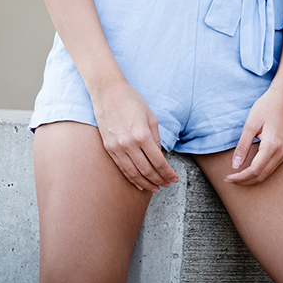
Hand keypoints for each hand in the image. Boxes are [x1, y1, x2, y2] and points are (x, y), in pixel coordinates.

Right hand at [92, 77, 178, 193]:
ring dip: (146, 183)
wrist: (108, 93)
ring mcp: (117, 148)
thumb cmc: (132, 101)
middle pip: (147, 170)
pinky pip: (122, 168)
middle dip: (159, 180)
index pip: (158, 161)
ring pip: (133, 173)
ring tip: (155, 188)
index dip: (167, 172)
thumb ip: (156, 138)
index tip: (174, 178)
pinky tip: (139, 183)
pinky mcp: (108, 148)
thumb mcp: (150, 117)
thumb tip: (160, 156)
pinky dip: (131, 178)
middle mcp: (129, 144)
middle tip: (167, 185)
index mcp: (142, 135)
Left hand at [225, 87, 282, 185]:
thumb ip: (243, 146)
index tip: (227, 178)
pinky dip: (259, 171)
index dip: (240, 177)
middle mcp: (281, 152)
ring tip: (237, 176)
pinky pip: (272, 167)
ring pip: (267, 173)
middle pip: (261, 176)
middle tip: (229, 180)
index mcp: (272, 146)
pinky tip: (249, 168)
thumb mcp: (250, 125)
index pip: (254, 170)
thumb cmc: (267, 107)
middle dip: (245, 181)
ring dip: (252, 178)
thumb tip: (235, 165)